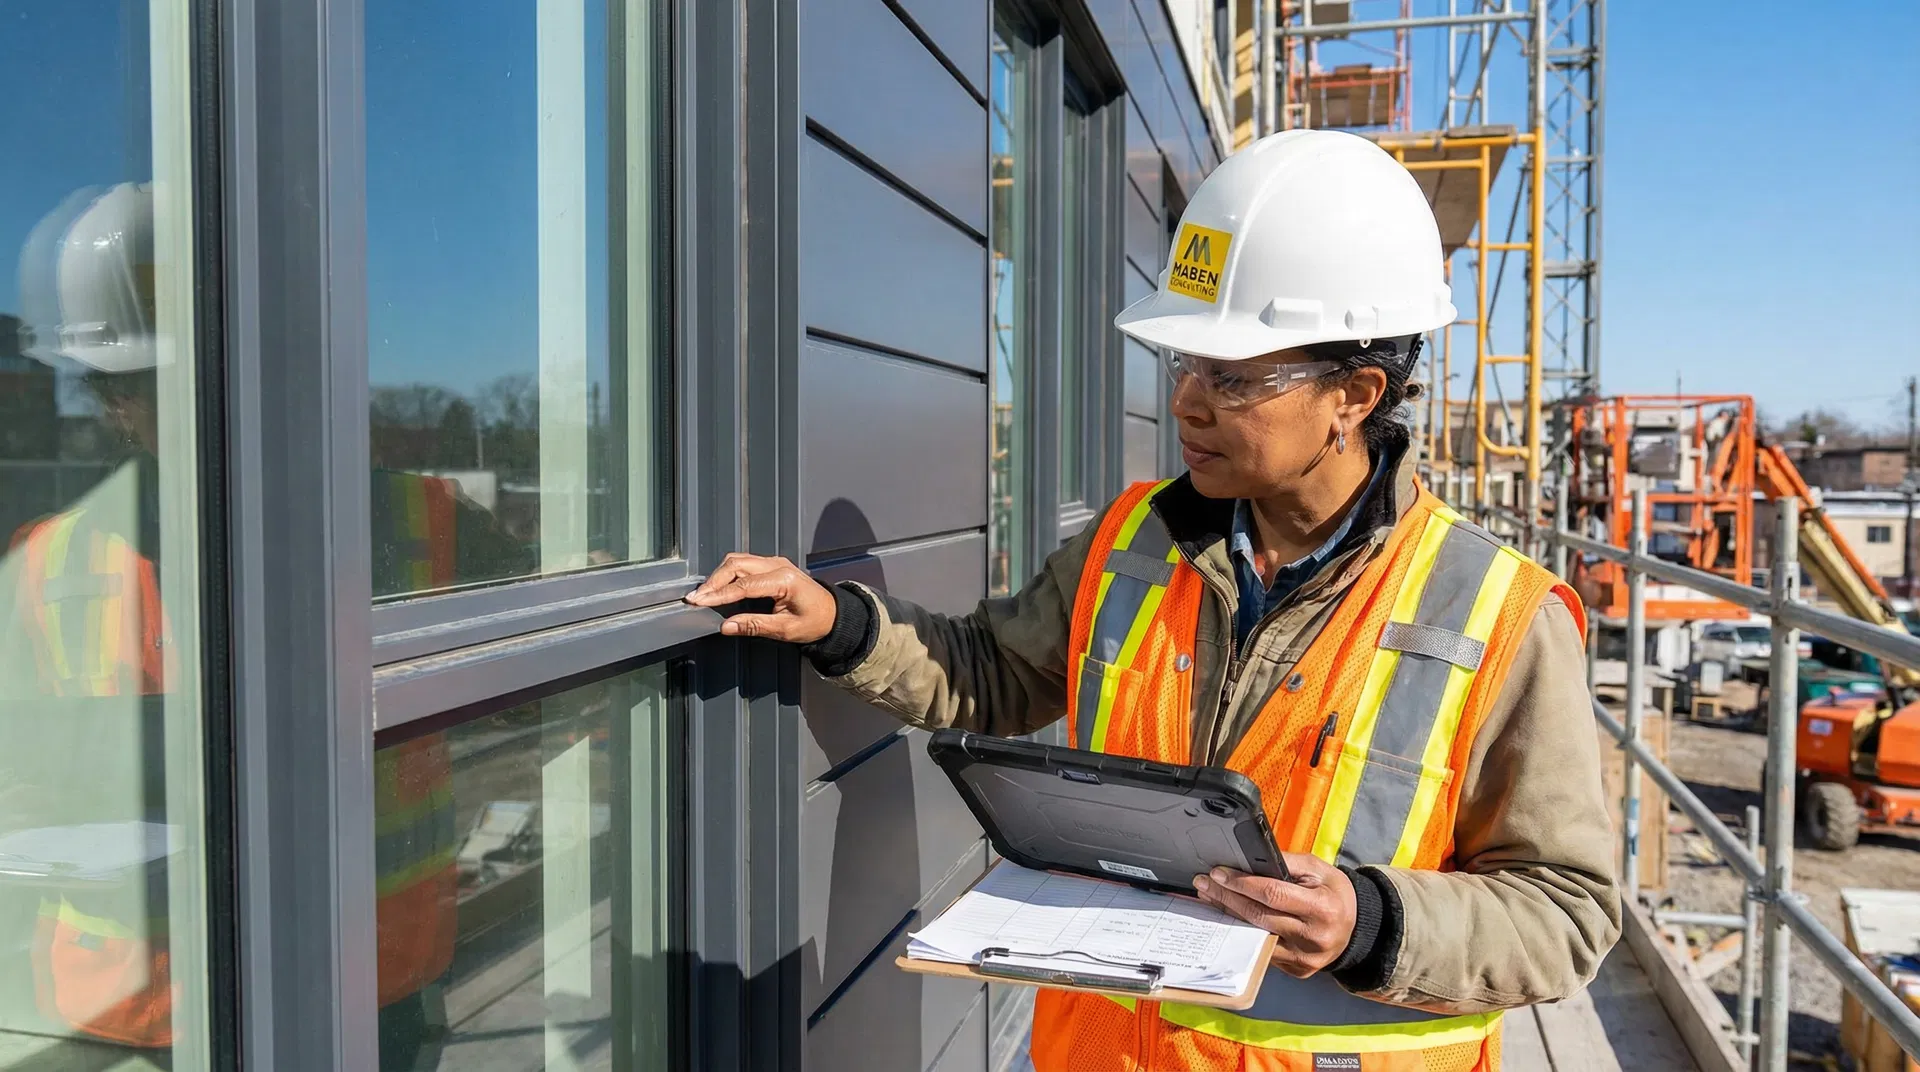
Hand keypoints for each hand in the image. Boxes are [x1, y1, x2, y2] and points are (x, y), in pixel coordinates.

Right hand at [684, 553, 837, 642]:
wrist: (833, 614)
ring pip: (738, 561)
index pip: (743, 584)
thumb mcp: (785, 630)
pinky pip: (744, 564)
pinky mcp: (771, 565)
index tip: (699, 601)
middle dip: (713, 581)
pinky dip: (728, 574)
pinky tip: (719, 588)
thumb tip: (726, 626)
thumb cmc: (815, 622)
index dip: (718, 594)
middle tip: (696, 598)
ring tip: (705, 594)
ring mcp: (775, 562)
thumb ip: (754, 626)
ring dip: (719, 576)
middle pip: (736, 564)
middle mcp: (778, 565)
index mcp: (784, 579)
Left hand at [1193, 853, 1356, 977]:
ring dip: (1228, 916)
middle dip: (1227, 897)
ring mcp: (1304, 958)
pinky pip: (1263, 950)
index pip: (1273, 895)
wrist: (1358, 928)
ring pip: (1256, 936)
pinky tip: (1228, 918)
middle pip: (1259, 916)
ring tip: (1210, 898)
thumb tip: (1249, 859)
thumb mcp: (1318, 869)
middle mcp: (1313, 938)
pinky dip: (1242, 933)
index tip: (1219, 873)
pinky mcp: (1297, 970)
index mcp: (1322, 909)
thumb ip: (1286, 863)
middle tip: (1204, 883)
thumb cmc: (1334, 893)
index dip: (1242, 883)